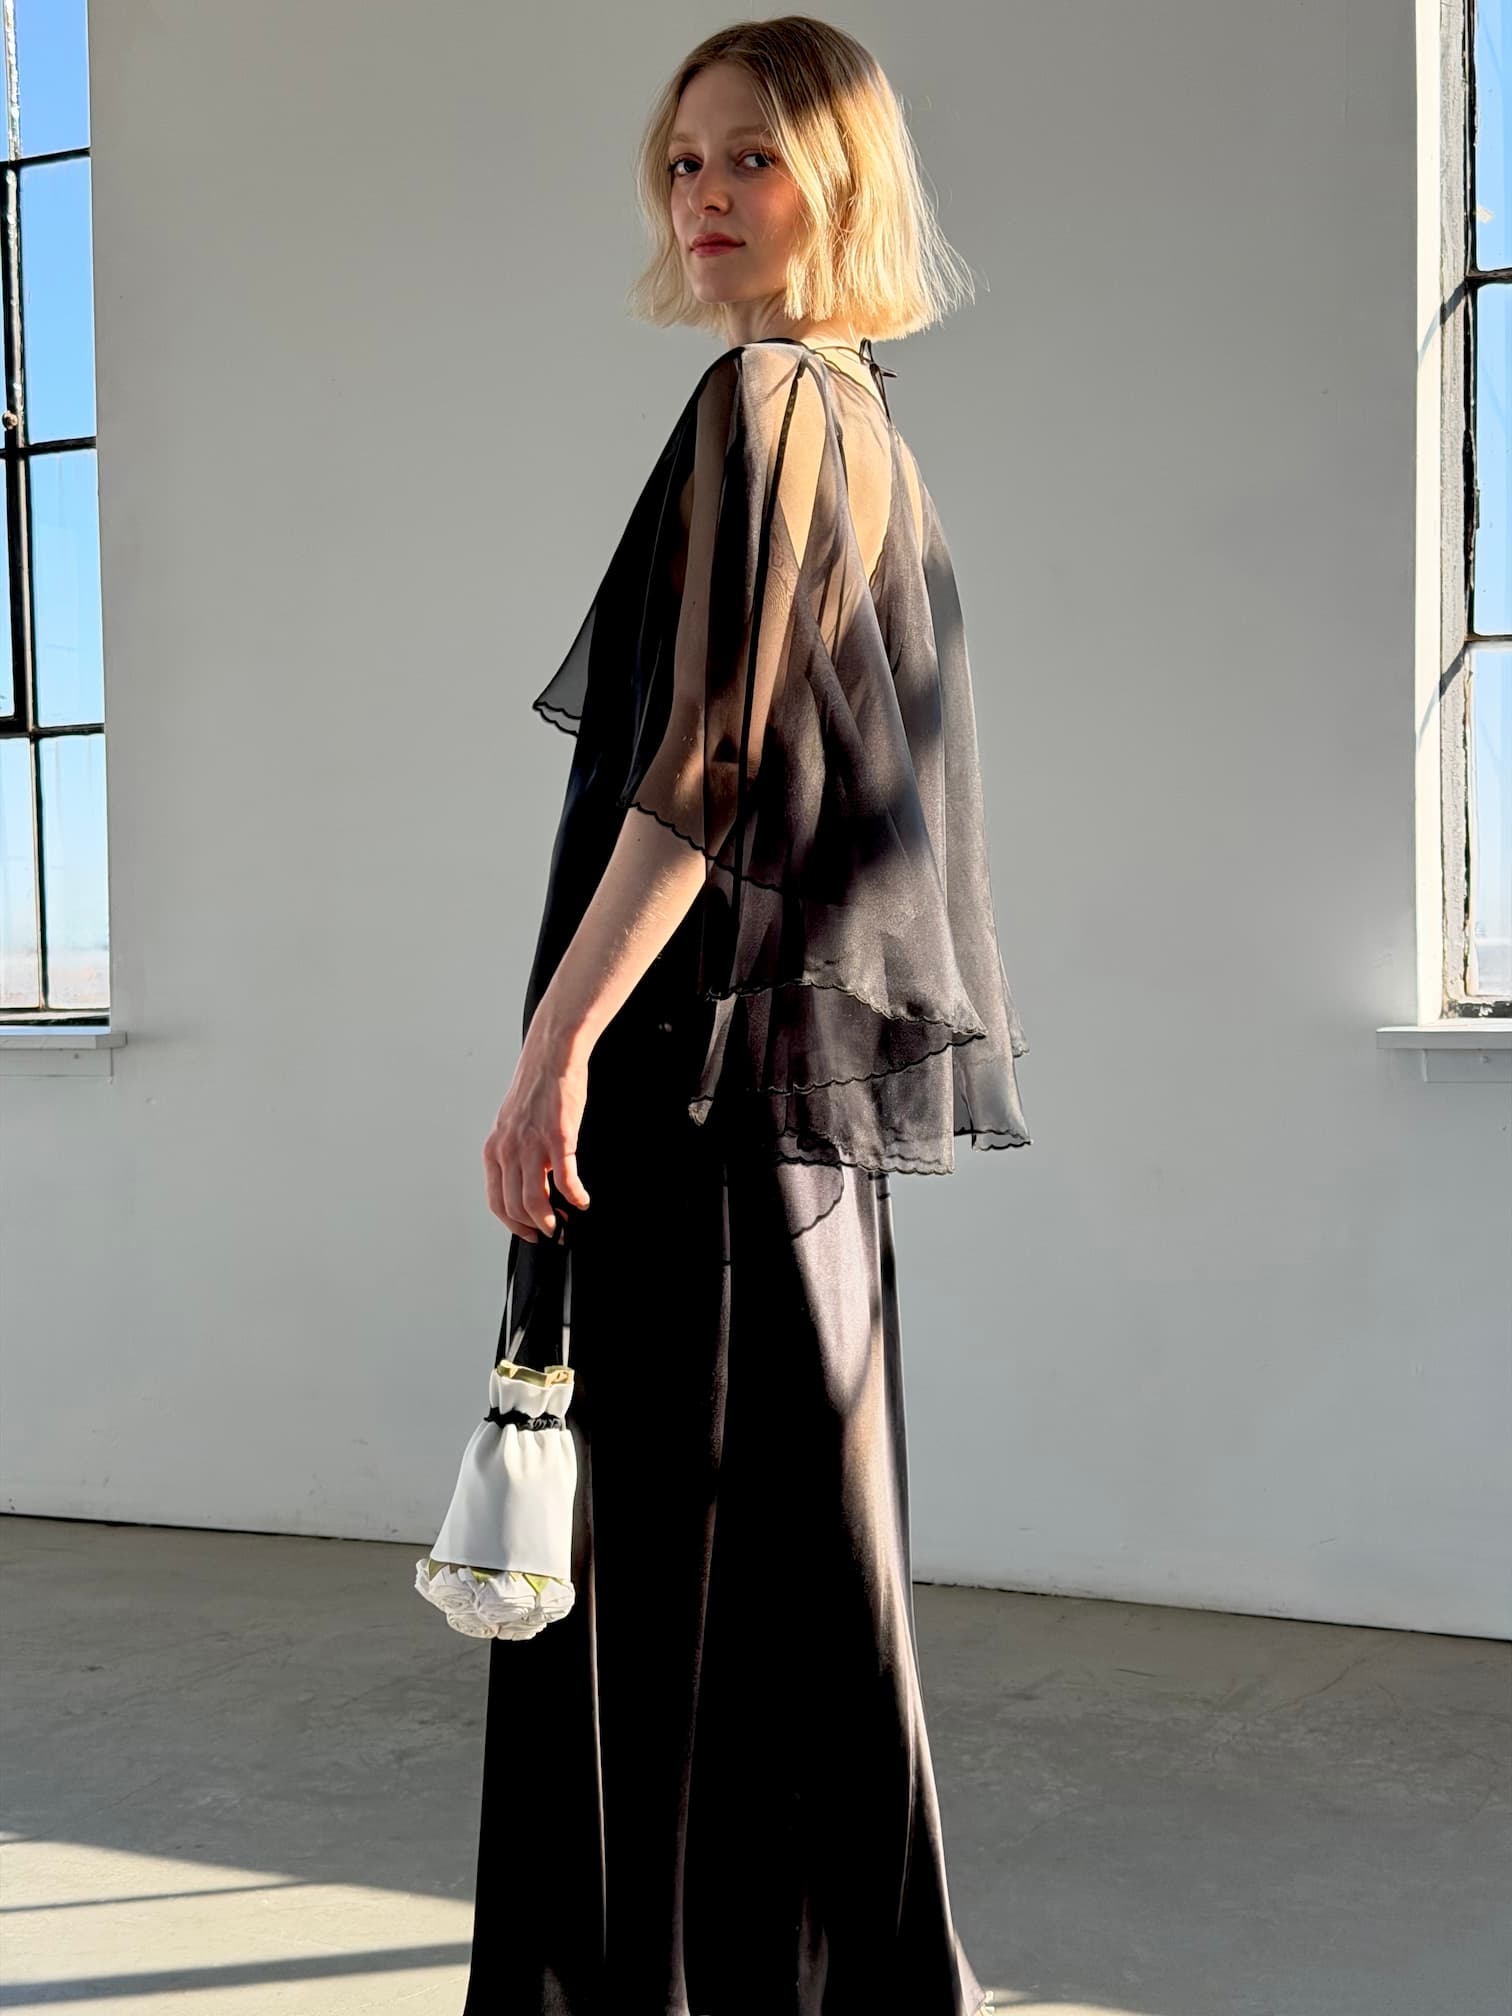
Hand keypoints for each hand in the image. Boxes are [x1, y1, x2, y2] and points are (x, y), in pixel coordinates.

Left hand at [482, 1022, 592, 1240]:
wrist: (551, 1057)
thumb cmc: (536, 1089)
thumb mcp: (512, 1125)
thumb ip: (513, 1154)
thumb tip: (526, 1183)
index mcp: (493, 1149)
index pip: (496, 1201)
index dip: (513, 1224)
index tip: (529, 1232)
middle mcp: (507, 1150)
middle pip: (515, 1206)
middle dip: (536, 1227)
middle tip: (553, 1231)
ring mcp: (531, 1145)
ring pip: (536, 1201)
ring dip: (552, 1220)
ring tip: (567, 1222)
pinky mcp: (558, 1138)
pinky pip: (566, 1180)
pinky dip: (576, 1197)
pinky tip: (583, 1200)